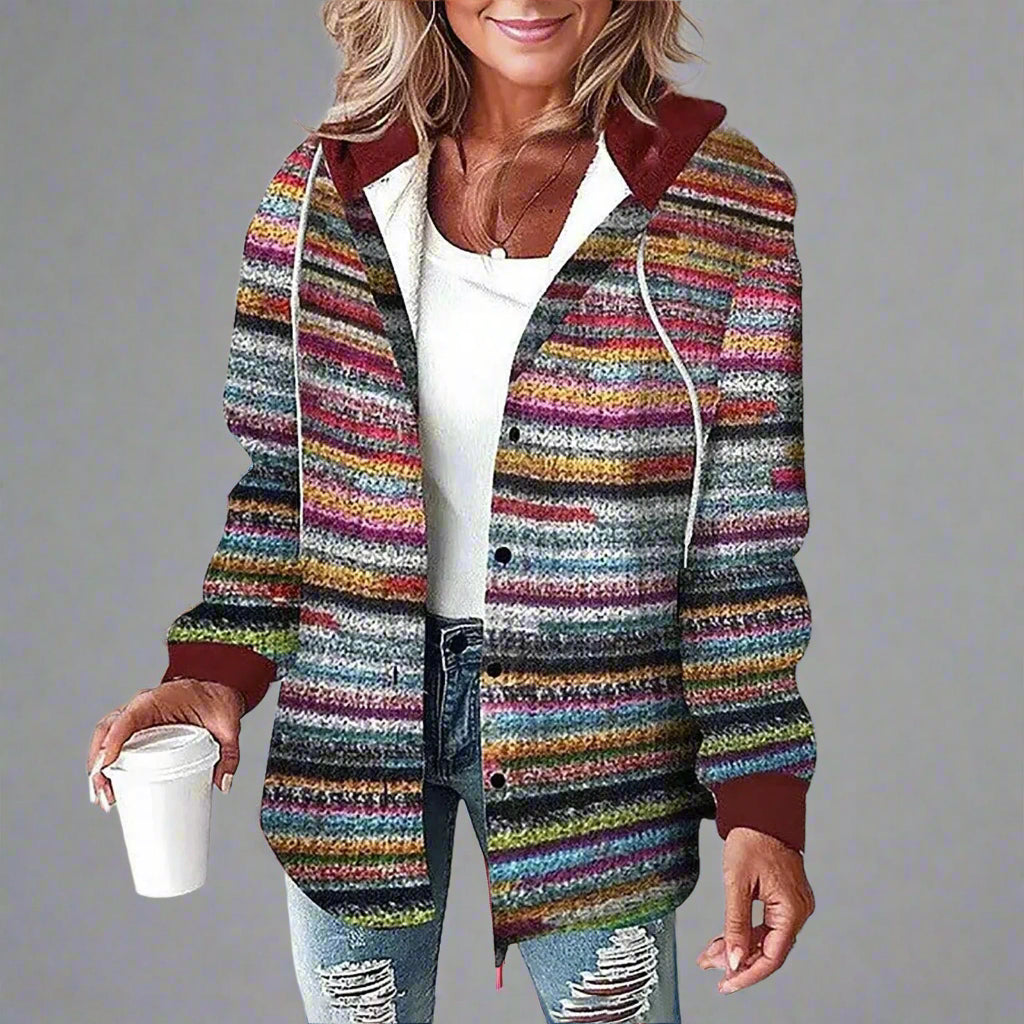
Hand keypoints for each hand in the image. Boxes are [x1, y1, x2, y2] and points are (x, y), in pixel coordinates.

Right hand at [87, 678, 246, 809]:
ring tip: (104, 798)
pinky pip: (115, 742)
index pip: (127, 719)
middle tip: (104, 794)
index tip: (106, 766)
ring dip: (98, 768)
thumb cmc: (217, 703)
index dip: (113, 742)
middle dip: (99, 764)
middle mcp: (140, 706)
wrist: (217, 693)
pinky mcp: (137, 728)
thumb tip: (223, 784)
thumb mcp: (228, 726)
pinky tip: (109, 787)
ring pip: (105, 738)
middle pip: (107, 731)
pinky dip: (107, 764)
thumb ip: (229, 754)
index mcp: (157, 700)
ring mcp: (136, 717)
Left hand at [695, 826, 814, 993]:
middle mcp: (798, 910)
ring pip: (765, 938)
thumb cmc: (752, 840)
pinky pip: (766, 924)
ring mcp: (793, 905)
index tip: (727, 983)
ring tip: (710, 954)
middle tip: (711, 967)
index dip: (748, 973)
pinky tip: (724, 939)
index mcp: (792, 909)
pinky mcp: (784, 898)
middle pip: (768, 950)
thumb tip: (733, 959)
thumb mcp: (737, 883)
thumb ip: (735, 924)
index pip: (772, 956)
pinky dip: (745, 931)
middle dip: (738, 960)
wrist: (761, 811)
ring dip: (738, 946)